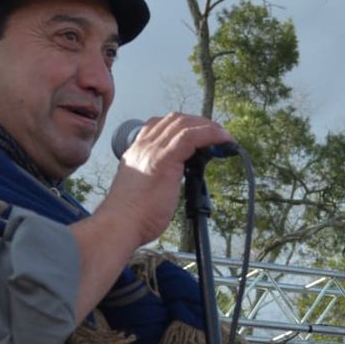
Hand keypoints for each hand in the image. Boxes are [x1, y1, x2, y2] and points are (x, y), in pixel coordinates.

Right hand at [100, 113, 234, 245]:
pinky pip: (191, 136)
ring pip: (184, 124)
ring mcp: (153, 151)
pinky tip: (223, 140)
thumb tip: (175, 178)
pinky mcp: (164, 159)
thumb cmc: (133, 216)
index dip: (184, 125)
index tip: (200, 134)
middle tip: (217, 134)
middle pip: (175, 120)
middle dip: (199, 123)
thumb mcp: (144, 188)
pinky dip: (210, 134)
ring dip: (208, 128)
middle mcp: (144, 146)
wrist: (120, 224)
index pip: (160, 125)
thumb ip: (159, 178)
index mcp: (137, 152)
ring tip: (224, 137)